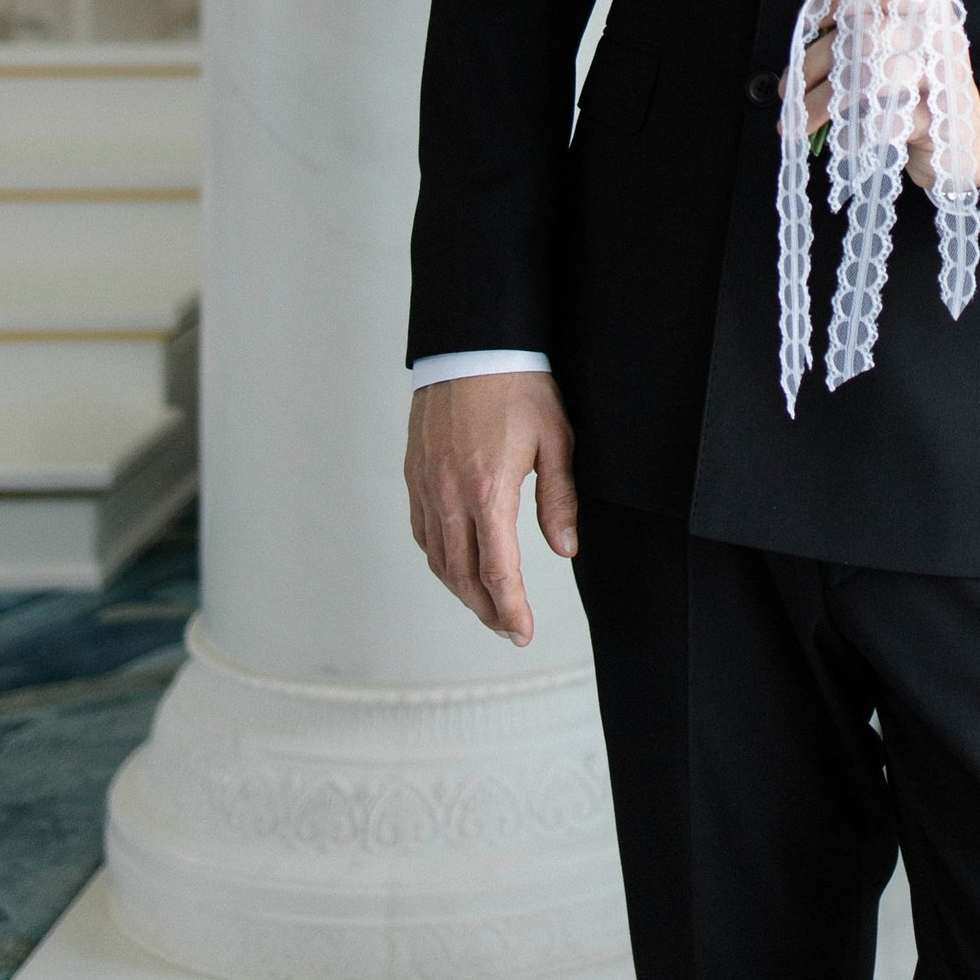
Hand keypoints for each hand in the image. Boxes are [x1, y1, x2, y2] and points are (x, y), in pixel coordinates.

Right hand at [404, 369, 577, 645]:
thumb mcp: (555, 439)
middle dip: (487, 610)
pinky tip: (456, 566)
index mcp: (487, 490)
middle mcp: (449, 496)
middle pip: (462, 576)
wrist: (471, 346)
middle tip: (509, 630)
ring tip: (487, 606)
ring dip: (461, 590)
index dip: (510, 610)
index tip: (522, 633)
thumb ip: (559, 498)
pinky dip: (440, 559)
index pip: (497, 571)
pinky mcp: (415, 475)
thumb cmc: (519, 387)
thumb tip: (565, 549)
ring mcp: (426, 487)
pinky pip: (423, 532)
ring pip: (438, 559)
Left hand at [789, 0, 979, 192]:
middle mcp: (940, 33)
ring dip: (823, 102)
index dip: (835, 2)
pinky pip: (887, 121)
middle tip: (788, 89)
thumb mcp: (885, 43)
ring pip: (871, 79)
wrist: (959, 144)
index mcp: (927, 5)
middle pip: (864, 36)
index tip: (811, 26)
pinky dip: (854, 131)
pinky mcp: (942, 119)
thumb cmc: (915, 87)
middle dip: (814, 63)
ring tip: (798, 120)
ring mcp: (944, 77)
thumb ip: (848, 6)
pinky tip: (840, 138)